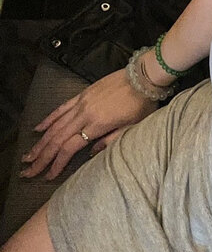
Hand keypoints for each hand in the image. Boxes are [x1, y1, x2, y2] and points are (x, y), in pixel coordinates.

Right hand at [19, 66, 160, 180]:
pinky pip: (61, 108)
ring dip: (41, 142)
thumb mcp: (133, 127)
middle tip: (28, 171)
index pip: (70, 147)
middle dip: (42, 157)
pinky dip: (48, 119)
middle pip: (58, 138)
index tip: (48, 175)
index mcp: (98, 125)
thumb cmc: (143, 104)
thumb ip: (112, 141)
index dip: (57, 163)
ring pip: (56, 125)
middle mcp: (85, 114)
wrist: (144, 76)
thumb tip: (91, 153)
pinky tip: (37, 129)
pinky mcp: (82, 94)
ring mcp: (82, 103)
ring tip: (28, 156)